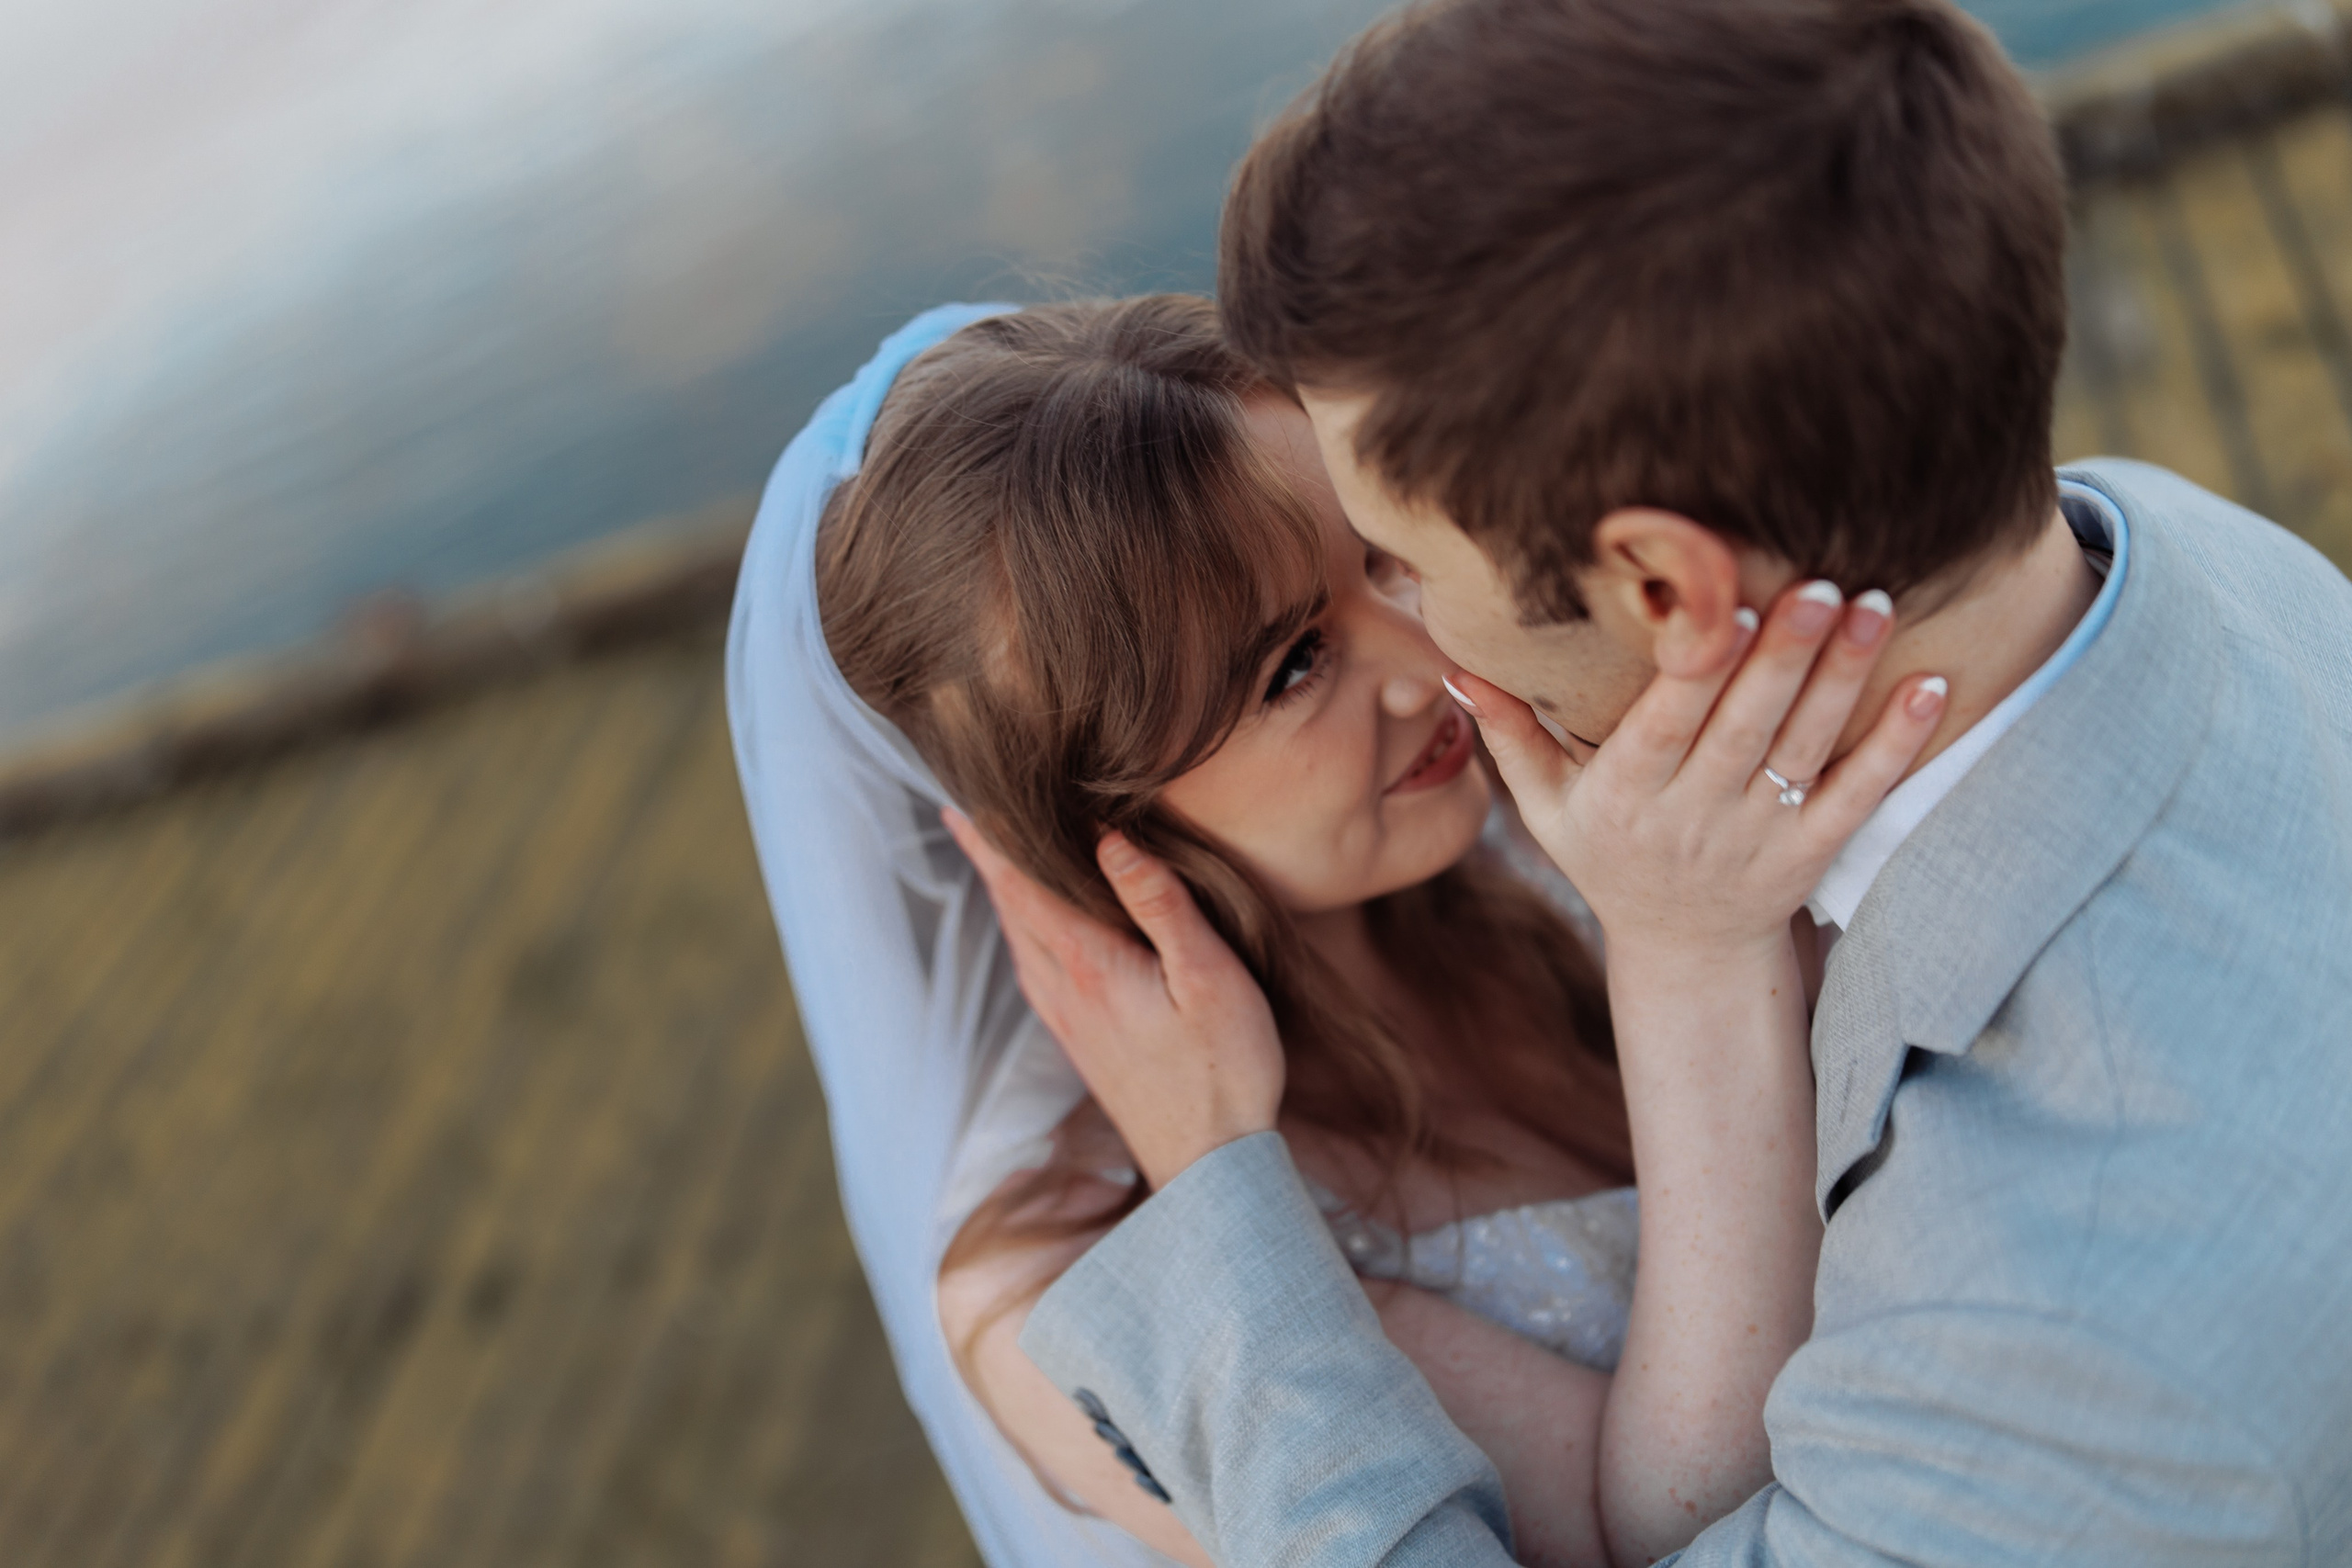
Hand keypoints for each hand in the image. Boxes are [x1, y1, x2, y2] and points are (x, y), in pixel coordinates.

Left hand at [941, 810, 1284, 1189]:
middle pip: (1012, 912)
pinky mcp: (1082, 1048)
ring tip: (997, 866)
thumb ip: (1160, 904)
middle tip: (967, 818)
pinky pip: (1035, 975)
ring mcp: (1068, 1024)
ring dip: (1004, 900)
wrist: (1210, 1170)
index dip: (991, 843)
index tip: (959, 804)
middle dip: (990, 862)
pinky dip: (1024, 938)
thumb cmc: (1225, 1071)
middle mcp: (1064, 993)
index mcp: (1088, 965)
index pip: (1022, 888)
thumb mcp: (1209, 978)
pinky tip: (1036, 940)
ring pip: (1019, 945)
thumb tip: (1111, 839)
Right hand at [1451, 581, 1945, 971]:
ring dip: (1843, 678)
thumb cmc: (1608, 855)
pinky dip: (1897, 743)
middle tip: (1820, 581)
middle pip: (1744, 728)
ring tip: (1874, 606)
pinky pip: (1861, 794)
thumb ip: (1510, 733)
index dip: (1698, 671)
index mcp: (1626, 796)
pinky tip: (1931, 686)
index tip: (1726, 608)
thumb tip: (1454, 665)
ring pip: (1805, 749)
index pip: (1665, 725)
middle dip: (1783, 655)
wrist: (1683, 952)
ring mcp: (1758, 837)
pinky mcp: (1813, 852)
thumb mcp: (1548, 806)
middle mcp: (1693, 817)